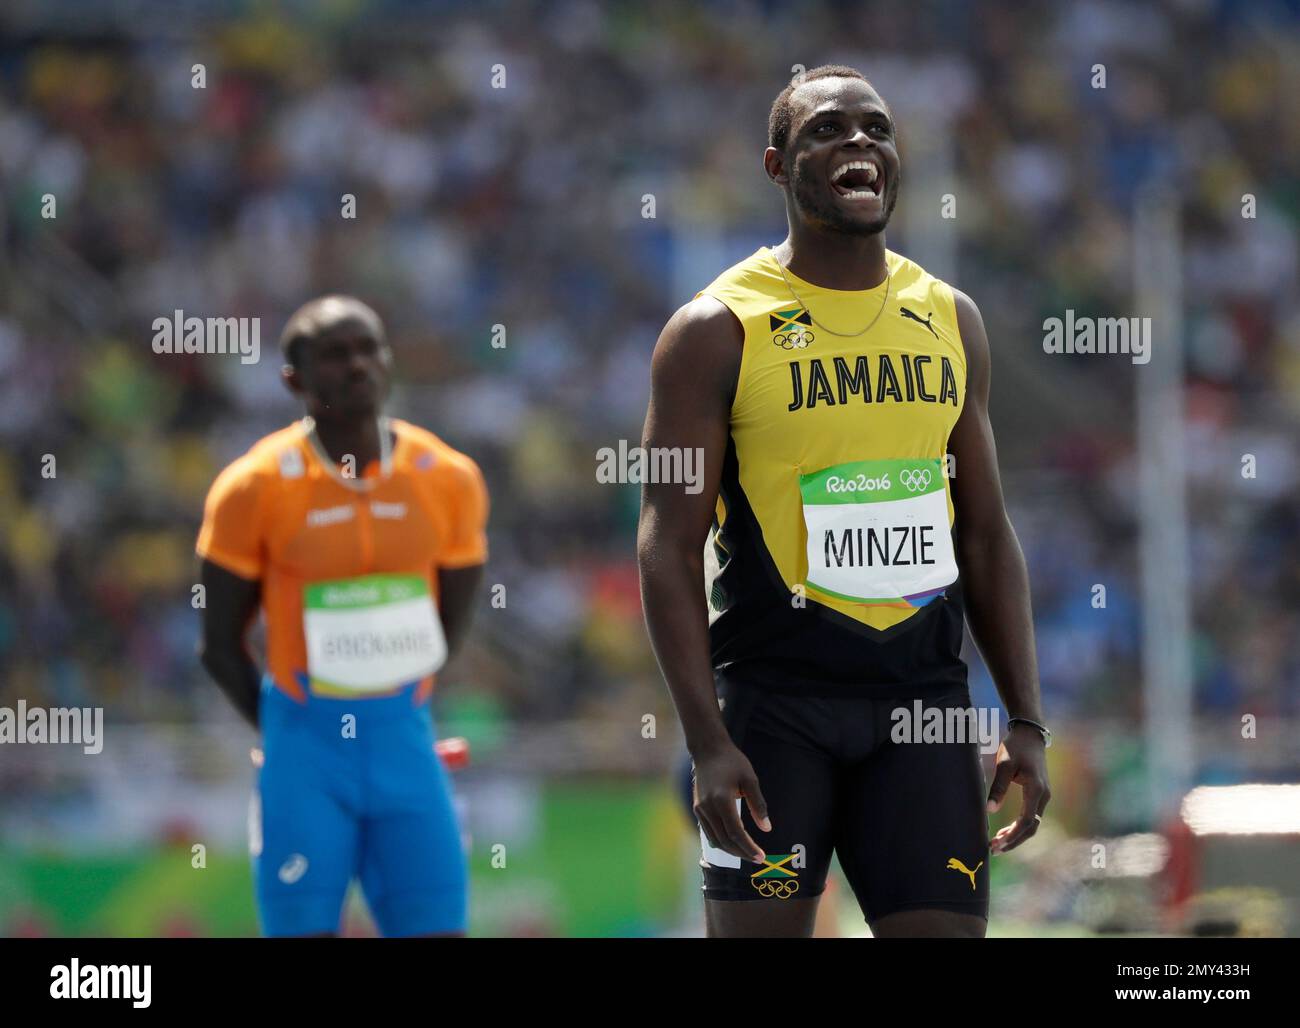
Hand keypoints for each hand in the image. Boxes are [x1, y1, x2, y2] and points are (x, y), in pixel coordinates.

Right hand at [691, 739, 769, 863]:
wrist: (708, 750)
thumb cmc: (732, 762)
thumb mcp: (750, 779)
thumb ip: (758, 805)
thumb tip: (766, 828)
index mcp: (722, 800)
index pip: (736, 833)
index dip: (749, 848)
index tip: (761, 856)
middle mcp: (708, 808)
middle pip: (725, 840)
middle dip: (742, 853)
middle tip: (757, 859)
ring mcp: (700, 809)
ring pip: (715, 840)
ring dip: (732, 850)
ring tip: (747, 854)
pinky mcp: (697, 808)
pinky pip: (709, 832)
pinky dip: (721, 842)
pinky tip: (732, 843)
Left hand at [987, 723, 1050, 853]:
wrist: (1030, 735)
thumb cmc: (1016, 747)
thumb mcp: (1004, 764)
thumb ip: (998, 787)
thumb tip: (989, 810)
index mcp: (1036, 789)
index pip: (1027, 820)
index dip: (1013, 835)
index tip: (998, 843)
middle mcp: (1043, 796)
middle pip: (1031, 827)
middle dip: (1014, 840)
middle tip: (994, 848)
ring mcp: (1043, 796)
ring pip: (1032, 824)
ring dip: (1016, 835)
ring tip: (997, 843)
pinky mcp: (1039, 795)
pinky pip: (1031, 816)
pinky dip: (1019, 827)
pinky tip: (1005, 832)